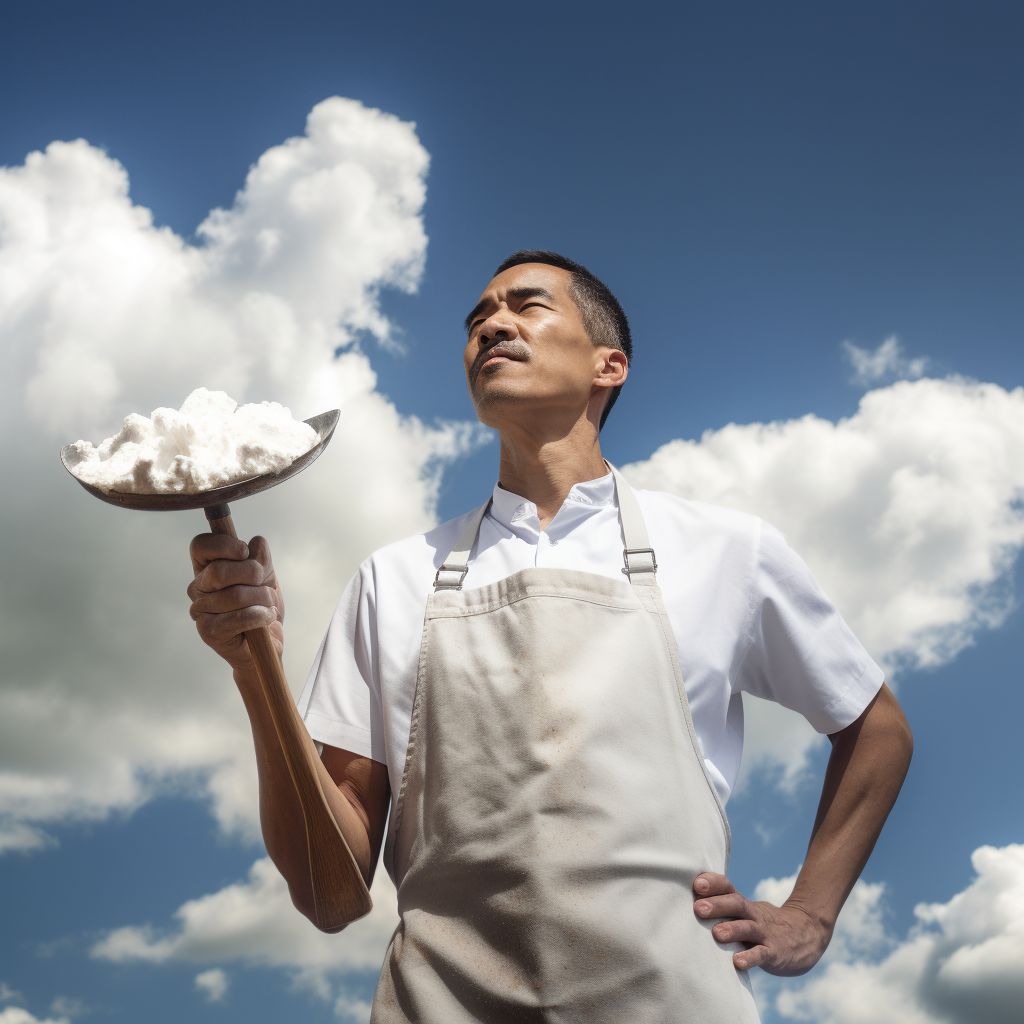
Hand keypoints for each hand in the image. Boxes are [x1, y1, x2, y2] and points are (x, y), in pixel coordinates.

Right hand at [187, 534, 284, 674]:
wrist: (267, 641)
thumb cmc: (262, 606)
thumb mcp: (266, 577)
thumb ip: (261, 558)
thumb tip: (256, 542)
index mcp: (206, 569)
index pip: (200, 546)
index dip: (222, 544)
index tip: (244, 551)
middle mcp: (197, 588)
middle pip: (219, 570)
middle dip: (253, 574)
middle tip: (265, 586)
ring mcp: (200, 611)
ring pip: (235, 595)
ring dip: (262, 598)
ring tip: (269, 606)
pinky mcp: (208, 632)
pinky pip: (239, 617)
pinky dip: (260, 615)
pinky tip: (268, 617)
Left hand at [693, 872, 830, 975]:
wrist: (806, 934)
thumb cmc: (763, 923)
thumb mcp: (746, 912)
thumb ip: (723, 909)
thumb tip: (688, 903)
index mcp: (744, 904)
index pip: (728, 887)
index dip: (714, 884)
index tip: (697, 883)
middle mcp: (753, 915)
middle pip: (736, 904)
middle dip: (717, 905)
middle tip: (698, 908)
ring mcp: (765, 933)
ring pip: (748, 928)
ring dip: (732, 930)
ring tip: (717, 933)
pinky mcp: (775, 952)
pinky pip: (762, 954)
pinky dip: (750, 958)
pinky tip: (737, 962)